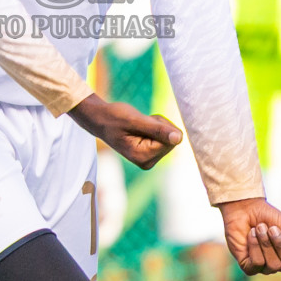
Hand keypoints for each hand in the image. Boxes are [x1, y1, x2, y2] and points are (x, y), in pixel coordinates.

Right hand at [67, 94, 181, 168]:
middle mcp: (147, 162)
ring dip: (157, 125)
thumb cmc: (114, 117)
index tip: (143, 122)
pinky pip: (165, 137)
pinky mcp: (150, 154)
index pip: (170, 140)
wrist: (101, 119)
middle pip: (171, 140)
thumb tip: (179, 139)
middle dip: (160, 125)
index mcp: (143, 157)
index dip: (160, 125)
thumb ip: (158, 130)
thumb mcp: (135, 120)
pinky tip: (140, 127)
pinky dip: (155, 127)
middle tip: (140, 122)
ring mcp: (149, 159)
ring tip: (138, 124)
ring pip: (169, 137)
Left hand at [217, 196, 280, 274]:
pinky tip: (251, 234)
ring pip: (273, 265)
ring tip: (259, 228)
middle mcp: (280, 265)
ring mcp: (264, 268)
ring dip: (266, 243)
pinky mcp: (248, 266)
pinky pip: (257, 264)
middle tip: (273, 228)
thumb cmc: (272, 218)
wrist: (247, 208)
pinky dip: (255, 245)